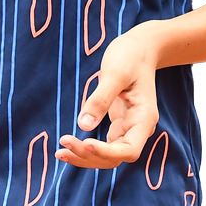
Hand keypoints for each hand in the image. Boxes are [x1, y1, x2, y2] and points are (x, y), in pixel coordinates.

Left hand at [56, 23, 160, 168]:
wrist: (140, 48)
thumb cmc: (130, 56)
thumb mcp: (115, 73)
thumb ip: (101, 99)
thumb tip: (84, 125)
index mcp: (144, 119)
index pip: (128, 150)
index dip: (107, 152)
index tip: (85, 143)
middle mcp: (138, 128)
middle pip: (115, 157)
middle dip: (89, 156)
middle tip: (62, 148)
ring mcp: (128, 128)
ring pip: (108, 155)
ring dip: (85, 156)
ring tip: (61, 152)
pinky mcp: (118, 124)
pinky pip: (103, 144)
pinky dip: (86, 147)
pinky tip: (69, 146)